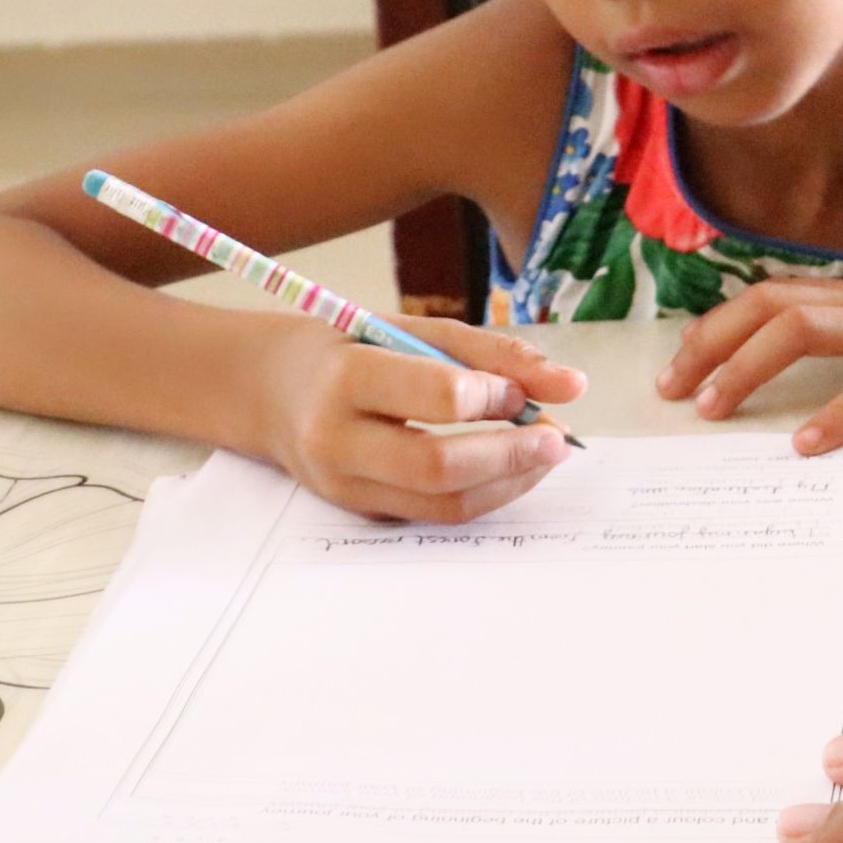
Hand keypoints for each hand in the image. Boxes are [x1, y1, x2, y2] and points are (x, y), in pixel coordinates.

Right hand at [254, 315, 586, 522]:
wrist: (270, 391)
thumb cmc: (349, 348)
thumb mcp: (412, 329)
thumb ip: (494, 354)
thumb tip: (572, 385)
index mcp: (347, 377)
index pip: (436, 397)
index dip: (494, 396)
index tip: (524, 390)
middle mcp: (338, 440)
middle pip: (440, 468)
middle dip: (513, 456)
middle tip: (559, 439)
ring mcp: (345, 487)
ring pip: (443, 505)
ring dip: (509, 483)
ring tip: (544, 454)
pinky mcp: (361, 513)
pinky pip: (433, 514)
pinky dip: (483, 493)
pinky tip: (509, 468)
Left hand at [654, 262, 842, 453]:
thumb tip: (832, 363)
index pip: (771, 297)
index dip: (718, 329)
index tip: (680, 368)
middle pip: (767, 304)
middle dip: (710, 345)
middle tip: (673, 392)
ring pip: (802, 329)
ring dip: (748, 367)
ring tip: (712, 408)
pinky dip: (837, 415)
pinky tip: (808, 444)